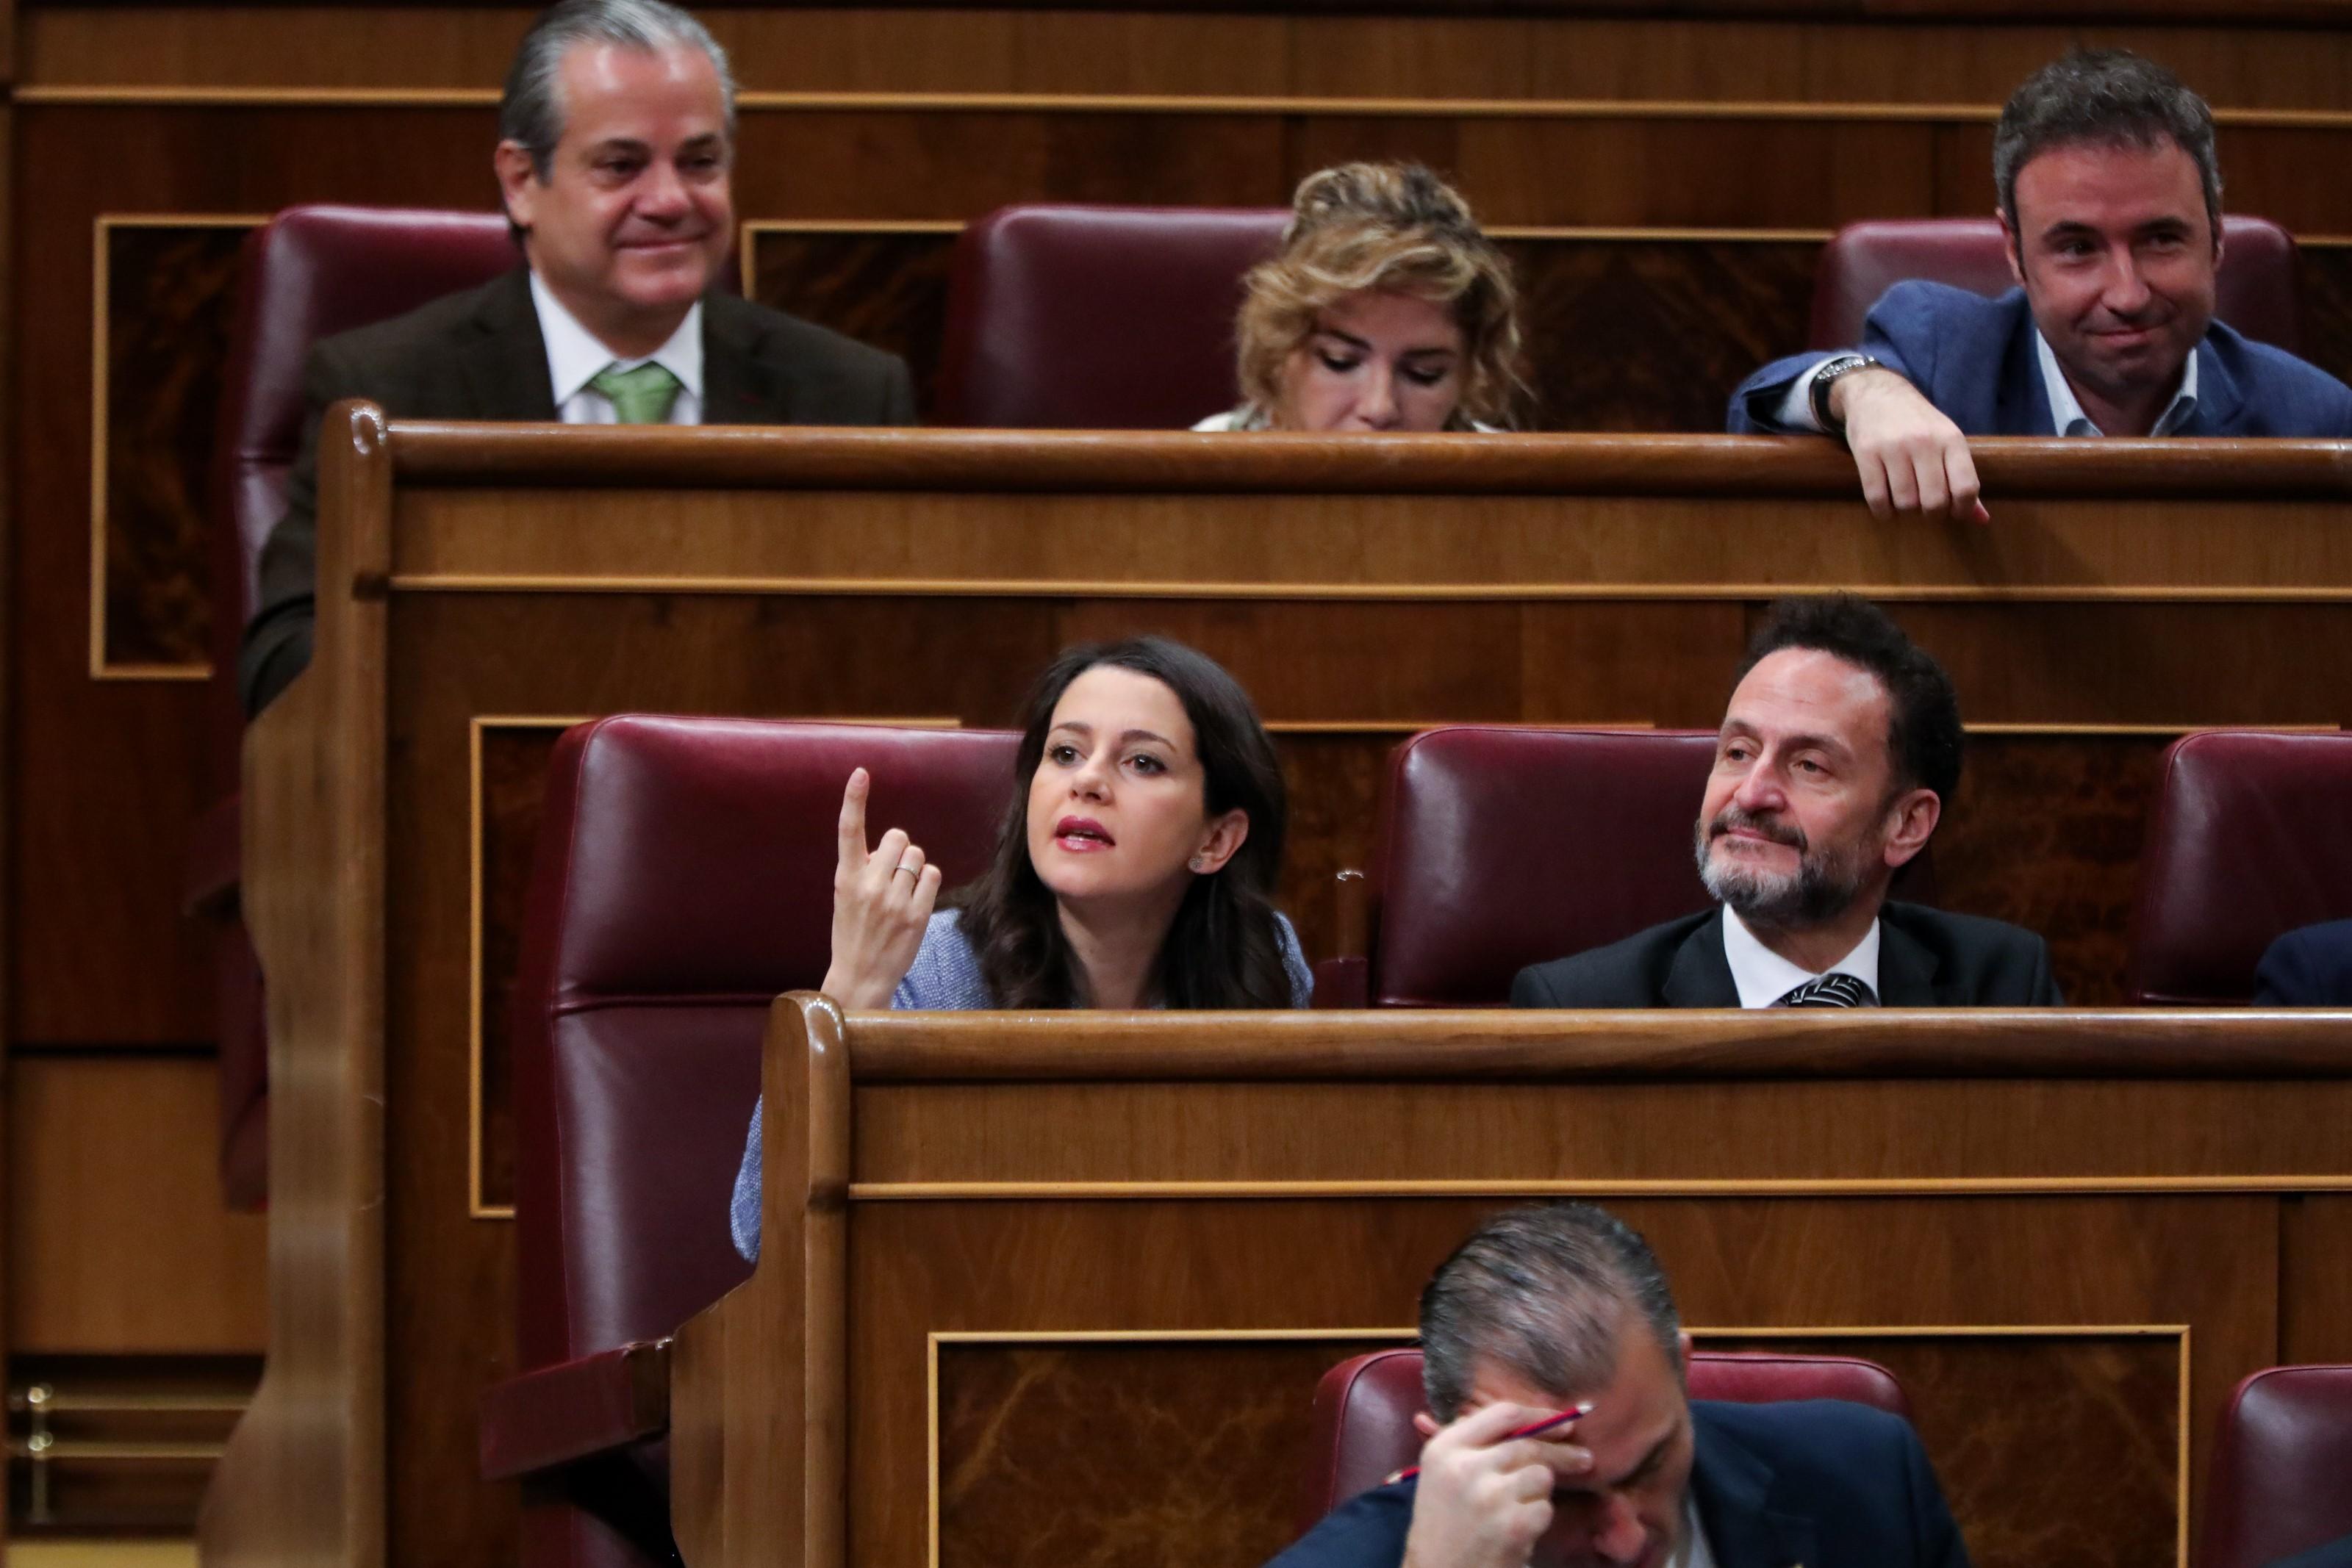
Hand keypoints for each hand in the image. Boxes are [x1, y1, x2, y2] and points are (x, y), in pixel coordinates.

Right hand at [819, 768, 941, 1008]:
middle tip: (891, 873)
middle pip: (898, 837)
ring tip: (901, 891)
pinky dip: (927, 883)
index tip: (861, 773)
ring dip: (913, 867)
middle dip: (899, 849)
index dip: (854, 800)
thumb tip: (888, 849)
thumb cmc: (853, 932)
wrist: (860, 976)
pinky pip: (932, 876)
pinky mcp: (916, 915)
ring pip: (918, 856)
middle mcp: (869, 885)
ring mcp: (894, 901)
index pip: (848, 831)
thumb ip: (863, 869)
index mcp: (846, 878)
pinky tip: (915, 900)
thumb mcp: (846, 897)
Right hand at [1399, 1402, 1592, 1567]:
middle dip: (1561, 1453)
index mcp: (1445, 1448)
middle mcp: (1466, 1467)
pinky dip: (1537, 1520)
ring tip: (1518, 1509)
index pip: (1503, 1414)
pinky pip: (1545, 1509)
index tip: (1561, 1422)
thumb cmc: (1443, 1523)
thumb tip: (1532, 1420)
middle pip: (1529, 1445)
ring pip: (1541, 1476)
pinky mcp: (1512, 1525)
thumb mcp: (1443, 1472)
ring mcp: (1490, 1496)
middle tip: (1584, 1459)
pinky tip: (1518, 1531)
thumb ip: (1476, 1443)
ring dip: (1538, 1492)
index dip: (1538, 1416)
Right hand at [1831, 367, 1990, 524]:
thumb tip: (1982, 520)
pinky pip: (1876, 498)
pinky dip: (1883, 512)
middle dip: (1932, 514)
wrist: (1877, 394)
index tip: (1953, 512)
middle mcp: (1924, 442)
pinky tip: (1886, 507)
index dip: (1962, 509)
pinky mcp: (1866, 453)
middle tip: (1926, 509)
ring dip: (1905, 511)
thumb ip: (1963, 480)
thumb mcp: (1947, 442)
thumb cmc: (1918, 423)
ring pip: (1905, 503)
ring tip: (1905, 501)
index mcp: (1951, 439)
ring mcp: (1893, 447)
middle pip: (1934, 501)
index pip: (1965, 487)